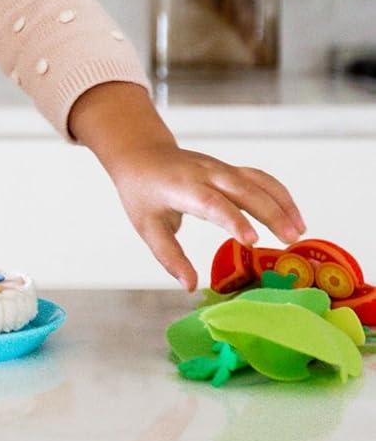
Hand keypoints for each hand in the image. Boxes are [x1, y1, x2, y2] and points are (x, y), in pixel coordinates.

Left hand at [108, 142, 305, 290]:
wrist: (141, 154)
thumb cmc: (142, 193)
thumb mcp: (147, 226)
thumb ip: (169, 255)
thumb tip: (189, 286)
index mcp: (181, 188)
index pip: (211, 202)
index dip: (233, 220)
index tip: (252, 241)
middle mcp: (204, 174)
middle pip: (243, 189)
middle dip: (269, 212)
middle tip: (291, 239)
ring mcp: (219, 168)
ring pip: (257, 181)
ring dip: (281, 203)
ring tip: (299, 231)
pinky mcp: (230, 169)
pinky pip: (259, 178)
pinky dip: (280, 194)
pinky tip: (293, 216)